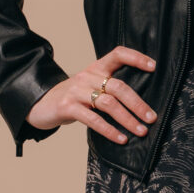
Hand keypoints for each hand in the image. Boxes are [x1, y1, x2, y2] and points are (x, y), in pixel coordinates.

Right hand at [27, 45, 158, 144]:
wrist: (40, 103)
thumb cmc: (73, 97)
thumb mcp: (90, 86)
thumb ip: (109, 88)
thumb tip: (141, 104)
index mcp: (96, 68)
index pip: (117, 54)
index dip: (135, 57)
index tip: (153, 67)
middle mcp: (87, 76)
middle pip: (118, 86)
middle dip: (137, 104)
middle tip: (151, 118)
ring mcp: (77, 91)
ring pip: (108, 104)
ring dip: (127, 119)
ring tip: (141, 131)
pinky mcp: (68, 107)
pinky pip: (93, 119)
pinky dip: (110, 130)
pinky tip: (121, 138)